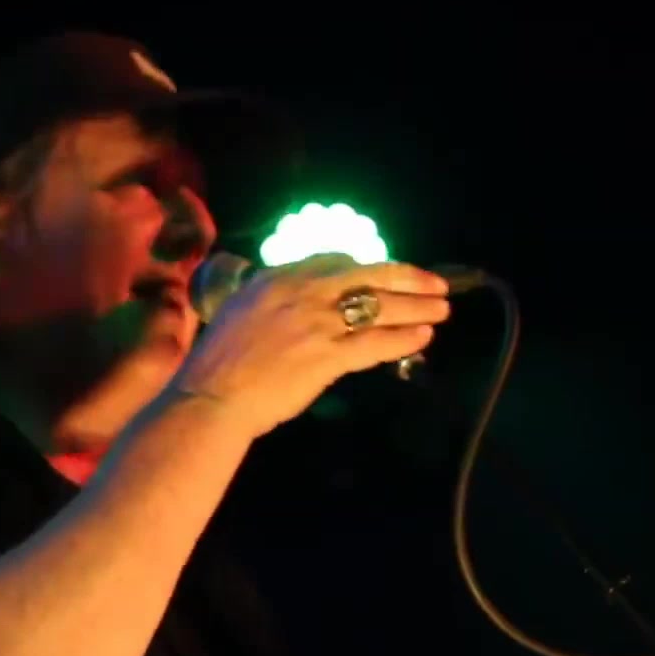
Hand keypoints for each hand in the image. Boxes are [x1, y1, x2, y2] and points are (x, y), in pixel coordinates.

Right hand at [171, 254, 450, 437]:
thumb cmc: (218, 360)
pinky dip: (403, 339)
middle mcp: (303, 292)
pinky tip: (423, 337)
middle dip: (408, 277)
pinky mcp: (328, 356)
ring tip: (442, 309)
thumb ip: (268, 295)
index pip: (336, 260)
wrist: (212, 394)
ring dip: (416, 307)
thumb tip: (288, 295)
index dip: (368, 267)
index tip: (385, 273)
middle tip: (436, 283)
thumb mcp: (238, 308)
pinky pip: (375, 343)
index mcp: (279, 277)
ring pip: (379, 308)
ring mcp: (318, 323)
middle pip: (369, 275)